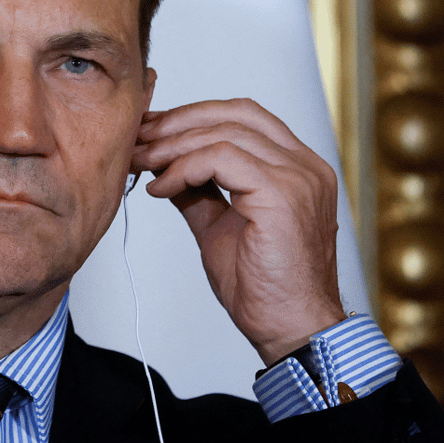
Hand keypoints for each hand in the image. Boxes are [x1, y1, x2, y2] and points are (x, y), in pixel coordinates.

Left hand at [131, 99, 345, 364]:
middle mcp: (305, 165)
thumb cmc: (264, 288)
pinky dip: (183, 168)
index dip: (193, 116)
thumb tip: (165, 166)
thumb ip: (199, 192)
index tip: (151, 131)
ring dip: (173, 145)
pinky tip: (161, 188)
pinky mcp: (282, 194)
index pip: (244, 116)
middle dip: (178, 122)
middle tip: (138, 139)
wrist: (290, 329)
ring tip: (141, 163)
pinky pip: (221, 158)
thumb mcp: (220, 226)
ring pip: (224, 132)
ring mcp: (299, 177)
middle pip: (235, 113)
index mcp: (297, 168)